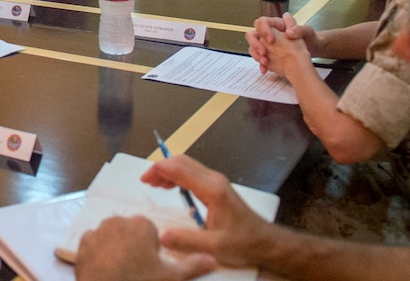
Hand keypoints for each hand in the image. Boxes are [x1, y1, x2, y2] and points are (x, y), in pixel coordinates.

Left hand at [76, 215, 216, 280]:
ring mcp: (99, 230)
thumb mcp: (172, 277)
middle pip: (129, 231)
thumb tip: (212, 260)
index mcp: (142, 225)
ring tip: (120, 269)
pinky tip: (105, 268)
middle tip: (136, 268)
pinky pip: (93, 243)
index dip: (150, 248)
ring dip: (115, 247)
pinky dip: (97, 252)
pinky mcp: (83, 242)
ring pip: (111, 235)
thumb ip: (193, 265)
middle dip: (132, 245)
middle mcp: (119, 221)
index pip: (149, 231)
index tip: (149, 263)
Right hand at [140, 155, 271, 269]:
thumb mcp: (214, 246)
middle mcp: (214, 180)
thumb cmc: (243, 243)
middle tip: (145, 180)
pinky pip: (193, 174)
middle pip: (183, 162)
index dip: (160, 170)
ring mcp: (216, 182)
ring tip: (153, 183)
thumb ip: (187, 241)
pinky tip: (170, 186)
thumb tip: (162, 236)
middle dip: (161, 168)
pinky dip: (178, 176)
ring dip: (169, 171)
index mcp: (212, 190)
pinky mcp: (216, 187)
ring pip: (187, 166)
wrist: (264, 241)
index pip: (181, 169)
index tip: (145, 177)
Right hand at [246, 13, 314, 76]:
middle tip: (264, 52)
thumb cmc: (310, 38)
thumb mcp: (307, 32)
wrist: (311, 53)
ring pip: (253, 47)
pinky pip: (258, 58)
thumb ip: (299, 29)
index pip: (262, 22)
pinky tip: (265, 69)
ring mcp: (266, 45)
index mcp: (277, 24)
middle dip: (256, 43)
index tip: (271, 40)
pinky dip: (261, 64)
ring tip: (265, 62)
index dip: (264, 30)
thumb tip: (289, 32)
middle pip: (252, 34)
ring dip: (256, 55)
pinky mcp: (267, 55)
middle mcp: (269, 33)